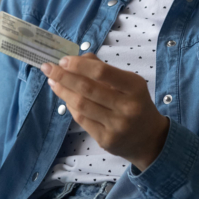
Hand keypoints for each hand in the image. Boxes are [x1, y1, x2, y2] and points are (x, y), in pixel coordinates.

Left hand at [40, 53, 169, 171]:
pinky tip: (66, 98)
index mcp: (134, 87)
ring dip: (63, 91)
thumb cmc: (135, 104)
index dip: (79, 65)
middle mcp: (127, 107)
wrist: (149, 139)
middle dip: (63, 76)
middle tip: (48, 68)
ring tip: (53, 82)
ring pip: (81, 105)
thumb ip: (103, 69)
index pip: (102, 72)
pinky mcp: (106, 140)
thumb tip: (76, 59)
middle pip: (87, 88)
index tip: (63, 60)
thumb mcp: (129, 83)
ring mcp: (116, 125)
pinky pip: (82, 120)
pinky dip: (71, 107)